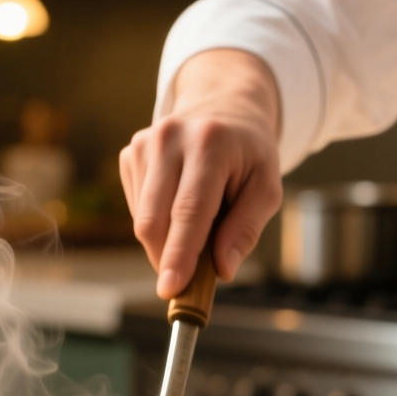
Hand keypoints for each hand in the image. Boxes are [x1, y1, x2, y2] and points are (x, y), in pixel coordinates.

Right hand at [120, 49, 282, 297]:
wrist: (224, 108)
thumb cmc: (249, 155)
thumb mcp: (266, 188)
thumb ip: (246, 229)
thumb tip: (222, 269)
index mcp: (210, 143)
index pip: (189, 209)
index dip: (179, 253)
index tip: (170, 288)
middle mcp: (170, 138)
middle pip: (155, 218)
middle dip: (166, 259)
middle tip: (184, 283)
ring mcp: (144, 144)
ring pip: (143, 218)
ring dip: (166, 241)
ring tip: (198, 227)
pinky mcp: (130, 154)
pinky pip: (137, 209)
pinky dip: (158, 223)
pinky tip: (178, 207)